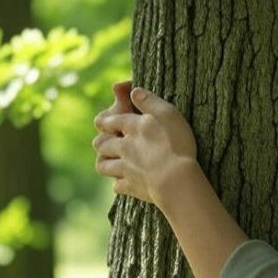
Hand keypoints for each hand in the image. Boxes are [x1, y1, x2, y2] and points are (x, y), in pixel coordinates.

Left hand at [92, 83, 197, 202]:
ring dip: (104, 162)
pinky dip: (119, 183)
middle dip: (101, 141)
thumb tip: (134, 91)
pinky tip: (125, 182)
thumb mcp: (167, 113)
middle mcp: (123, 147)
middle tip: (105, 141)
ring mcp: (125, 168)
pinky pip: (118, 186)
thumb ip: (149, 101)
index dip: (106, 120)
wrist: (175, 179)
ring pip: (103, 165)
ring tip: (109, 161)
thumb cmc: (175, 143)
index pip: (110, 120)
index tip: (105, 121)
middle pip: (101, 143)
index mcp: (131, 127)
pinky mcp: (131, 186)